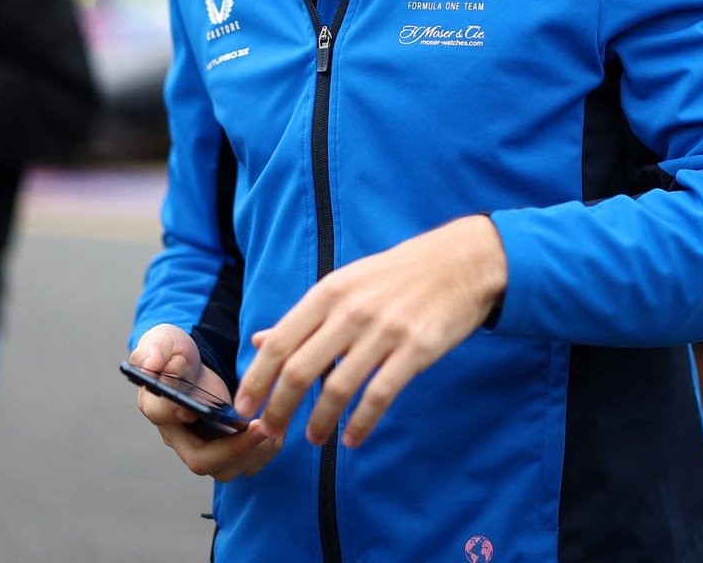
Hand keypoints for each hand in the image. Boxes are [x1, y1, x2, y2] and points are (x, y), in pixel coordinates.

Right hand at [129, 326, 281, 481]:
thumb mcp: (160, 342)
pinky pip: (244, 463)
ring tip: (275, 429)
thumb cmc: (174, 352)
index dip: (184, 417)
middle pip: (202, 460)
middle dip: (234, 448)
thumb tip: (149, 366)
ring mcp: (204, 445)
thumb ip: (153, 351)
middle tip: (259, 427)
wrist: (192, 361)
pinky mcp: (225, 447)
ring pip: (227, 469)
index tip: (201, 408)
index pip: (165, 419)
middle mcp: (180, 435)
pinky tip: (279, 429)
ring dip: (254, 453)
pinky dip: (264, 451)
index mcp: (158, 407)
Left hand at [235, 215, 507, 449]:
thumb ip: (305, 316)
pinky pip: (379, 395)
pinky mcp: (415, 350)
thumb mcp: (346, 283)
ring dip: (320, 421)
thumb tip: (262, 339)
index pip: (281, 342)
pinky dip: (361, 423)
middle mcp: (351, 311)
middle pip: (301, 369)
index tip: (242, 407)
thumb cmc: (398, 274)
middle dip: (280, 408)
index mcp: (329, 293)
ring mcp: (384, 331)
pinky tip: (352, 439)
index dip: (257, 378)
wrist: (460, 262)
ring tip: (313, 440)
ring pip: (338, 388)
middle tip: (270, 432)